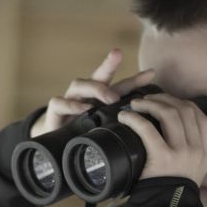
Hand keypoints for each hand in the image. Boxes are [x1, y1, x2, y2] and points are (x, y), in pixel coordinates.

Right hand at [30, 48, 154, 136]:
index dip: (135, 80)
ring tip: (111, 98)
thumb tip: (145, 130)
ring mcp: (70, 100)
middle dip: (109, 64)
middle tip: (120, 60)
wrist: (57, 146)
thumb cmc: (84, 134)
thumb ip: (120, 125)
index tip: (151, 73)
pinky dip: (72, 104)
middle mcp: (86, 95)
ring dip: (96, 89)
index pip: (120, 86)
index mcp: (101, 99)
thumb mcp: (104, 129)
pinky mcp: (55, 111)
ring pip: (79, 84)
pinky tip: (84, 108)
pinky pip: (59, 102)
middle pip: (99, 75)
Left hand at [117, 93, 206, 185]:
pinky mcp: (163, 158)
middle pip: (184, 110)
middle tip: (147, 100)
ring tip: (136, 105)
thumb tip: (170, 130)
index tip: (168, 102)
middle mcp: (196, 150)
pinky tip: (126, 117)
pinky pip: (148, 130)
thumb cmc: (170, 192)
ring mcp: (181, 154)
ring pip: (169, 114)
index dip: (183, 103)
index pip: (200, 116)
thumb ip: (187, 151)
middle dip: (164, 99)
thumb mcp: (190, 172)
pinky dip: (135, 119)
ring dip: (150, 104)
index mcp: (203, 152)